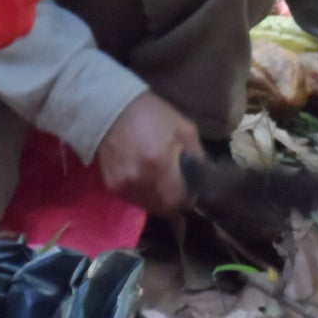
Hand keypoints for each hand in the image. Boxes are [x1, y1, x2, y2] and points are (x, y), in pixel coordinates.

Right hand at [97, 92, 202, 215]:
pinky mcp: (112, 186)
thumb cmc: (153, 116)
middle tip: (180, 190)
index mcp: (160, 162)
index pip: (179, 199)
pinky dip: (144, 195)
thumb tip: (205, 177)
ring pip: (149, 206)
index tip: (192, 192)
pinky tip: (148, 181)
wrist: (112, 110)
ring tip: (163, 185)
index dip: (188, 199)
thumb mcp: (185, 129)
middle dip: (175, 202)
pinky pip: (134, 200)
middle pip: (164, 207)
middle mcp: (140, 178)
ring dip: (160, 201)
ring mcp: (124, 184)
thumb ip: (197, 156)